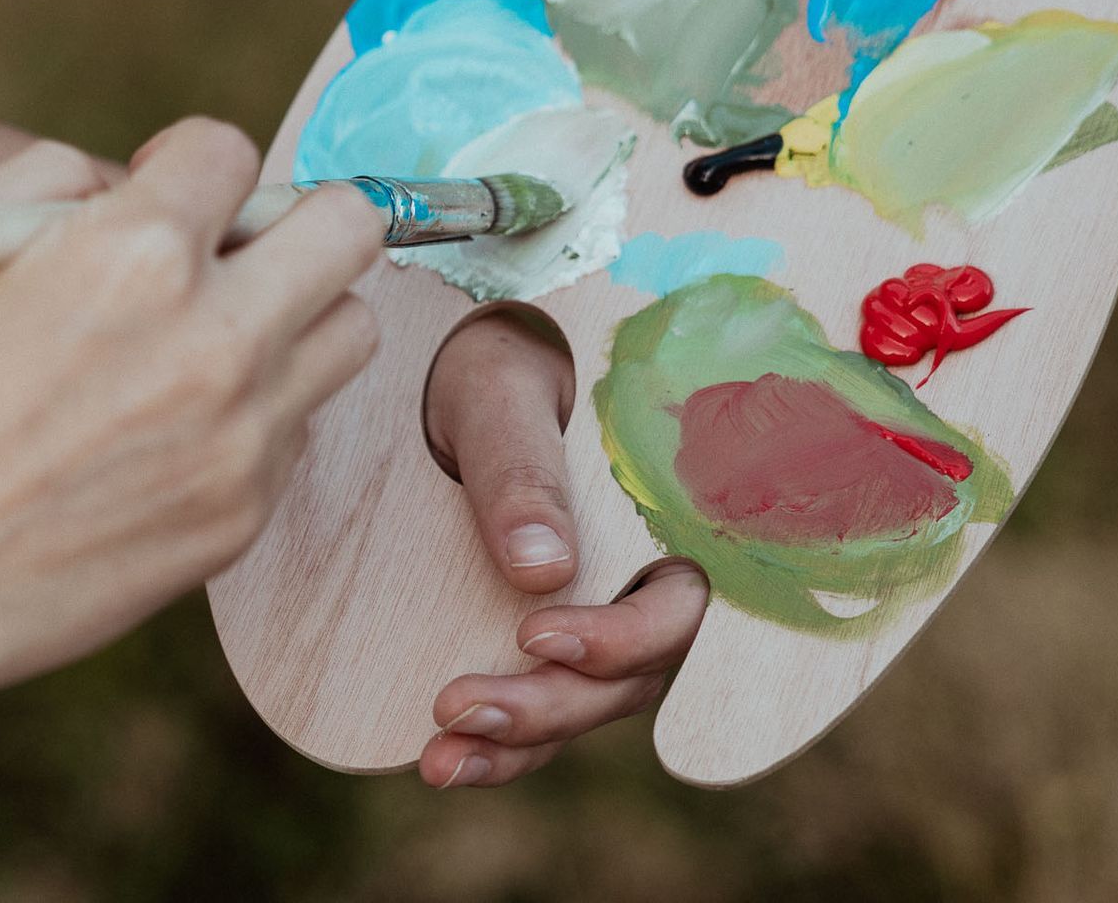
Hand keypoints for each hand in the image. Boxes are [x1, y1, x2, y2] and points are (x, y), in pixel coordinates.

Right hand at [0, 120, 382, 739]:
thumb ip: (57, 177)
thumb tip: (137, 181)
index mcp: (134, 255)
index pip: (232, 149)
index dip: (187, 162)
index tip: (162, 192)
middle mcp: (214, 340)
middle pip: (349, 228)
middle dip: (295, 218)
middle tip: (236, 248)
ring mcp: (243, 436)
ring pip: (351, 330)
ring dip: (297, 315)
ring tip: (213, 337)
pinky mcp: (244, 513)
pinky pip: (298, 428)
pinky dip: (257, 411)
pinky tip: (171, 430)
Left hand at [417, 308, 709, 787]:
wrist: (463, 363)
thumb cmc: (499, 357)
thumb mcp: (501, 390)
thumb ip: (523, 471)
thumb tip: (540, 570)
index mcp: (673, 514)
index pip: (678, 609)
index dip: (620, 638)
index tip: (534, 633)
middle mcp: (651, 580)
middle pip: (630, 678)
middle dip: (549, 704)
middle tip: (458, 705)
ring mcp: (606, 619)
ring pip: (585, 707)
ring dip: (517, 743)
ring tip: (438, 757)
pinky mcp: (554, 641)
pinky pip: (544, 708)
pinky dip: (499, 748)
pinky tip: (441, 761)